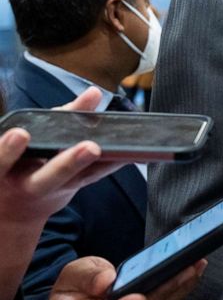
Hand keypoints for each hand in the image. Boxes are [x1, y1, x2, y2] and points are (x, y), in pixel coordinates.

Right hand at [0, 88, 121, 225]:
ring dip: (97, 164)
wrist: (16, 206)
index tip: (20, 134)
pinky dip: (112, 164)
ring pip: (75, 180)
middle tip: (90, 148)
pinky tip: (131, 153)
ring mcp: (53, 191)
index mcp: (3, 170)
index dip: (8, 149)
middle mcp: (28, 184)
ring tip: (109, 148)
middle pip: (47, 178)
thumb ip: (52, 117)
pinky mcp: (73, 190)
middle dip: (67, 163)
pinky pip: (94, 177)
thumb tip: (94, 94)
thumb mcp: (17, 142)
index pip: (1, 160)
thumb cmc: (17, 162)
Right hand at [50, 256, 204, 299]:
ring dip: (178, 289)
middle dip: (166, 290)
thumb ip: (87, 277)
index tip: (138, 298)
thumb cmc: (73, 288)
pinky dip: (178, 291)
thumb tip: (107, 281)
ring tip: (196, 267)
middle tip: (187, 268)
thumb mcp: (72, 275)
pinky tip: (191, 275)